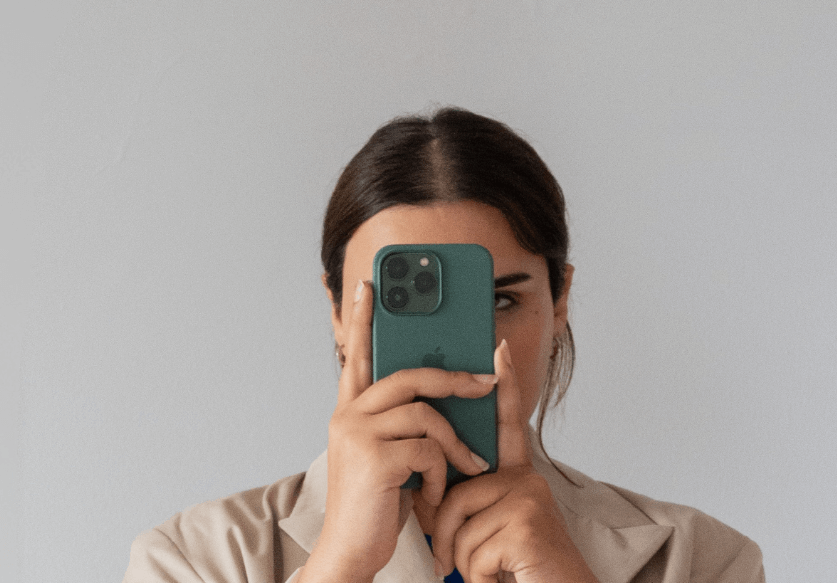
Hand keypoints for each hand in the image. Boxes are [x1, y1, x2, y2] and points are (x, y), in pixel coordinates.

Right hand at [300, 280, 495, 582]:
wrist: (352, 551)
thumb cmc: (377, 504)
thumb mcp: (393, 454)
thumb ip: (407, 421)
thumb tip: (449, 389)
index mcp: (350, 411)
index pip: (355, 355)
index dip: (361, 318)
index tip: (369, 284)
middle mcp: (347, 416)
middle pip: (409, 376)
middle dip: (455, 378)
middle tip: (489, 382)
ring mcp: (357, 435)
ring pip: (426, 414)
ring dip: (456, 443)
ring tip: (469, 468)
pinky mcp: (373, 458)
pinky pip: (428, 448)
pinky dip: (440, 472)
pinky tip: (433, 492)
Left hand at [428, 340, 598, 582]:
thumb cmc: (517, 570)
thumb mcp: (487, 530)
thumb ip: (468, 499)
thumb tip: (430, 479)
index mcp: (516, 478)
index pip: (507, 426)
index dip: (505, 385)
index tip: (500, 346)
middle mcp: (527, 480)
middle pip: (457, 491)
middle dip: (444, 532)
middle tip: (449, 560)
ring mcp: (528, 498)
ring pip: (458, 521)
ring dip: (460, 559)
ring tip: (485, 574)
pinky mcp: (526, 523)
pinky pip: (471, 545)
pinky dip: (476, 574)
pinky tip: (497, 579)